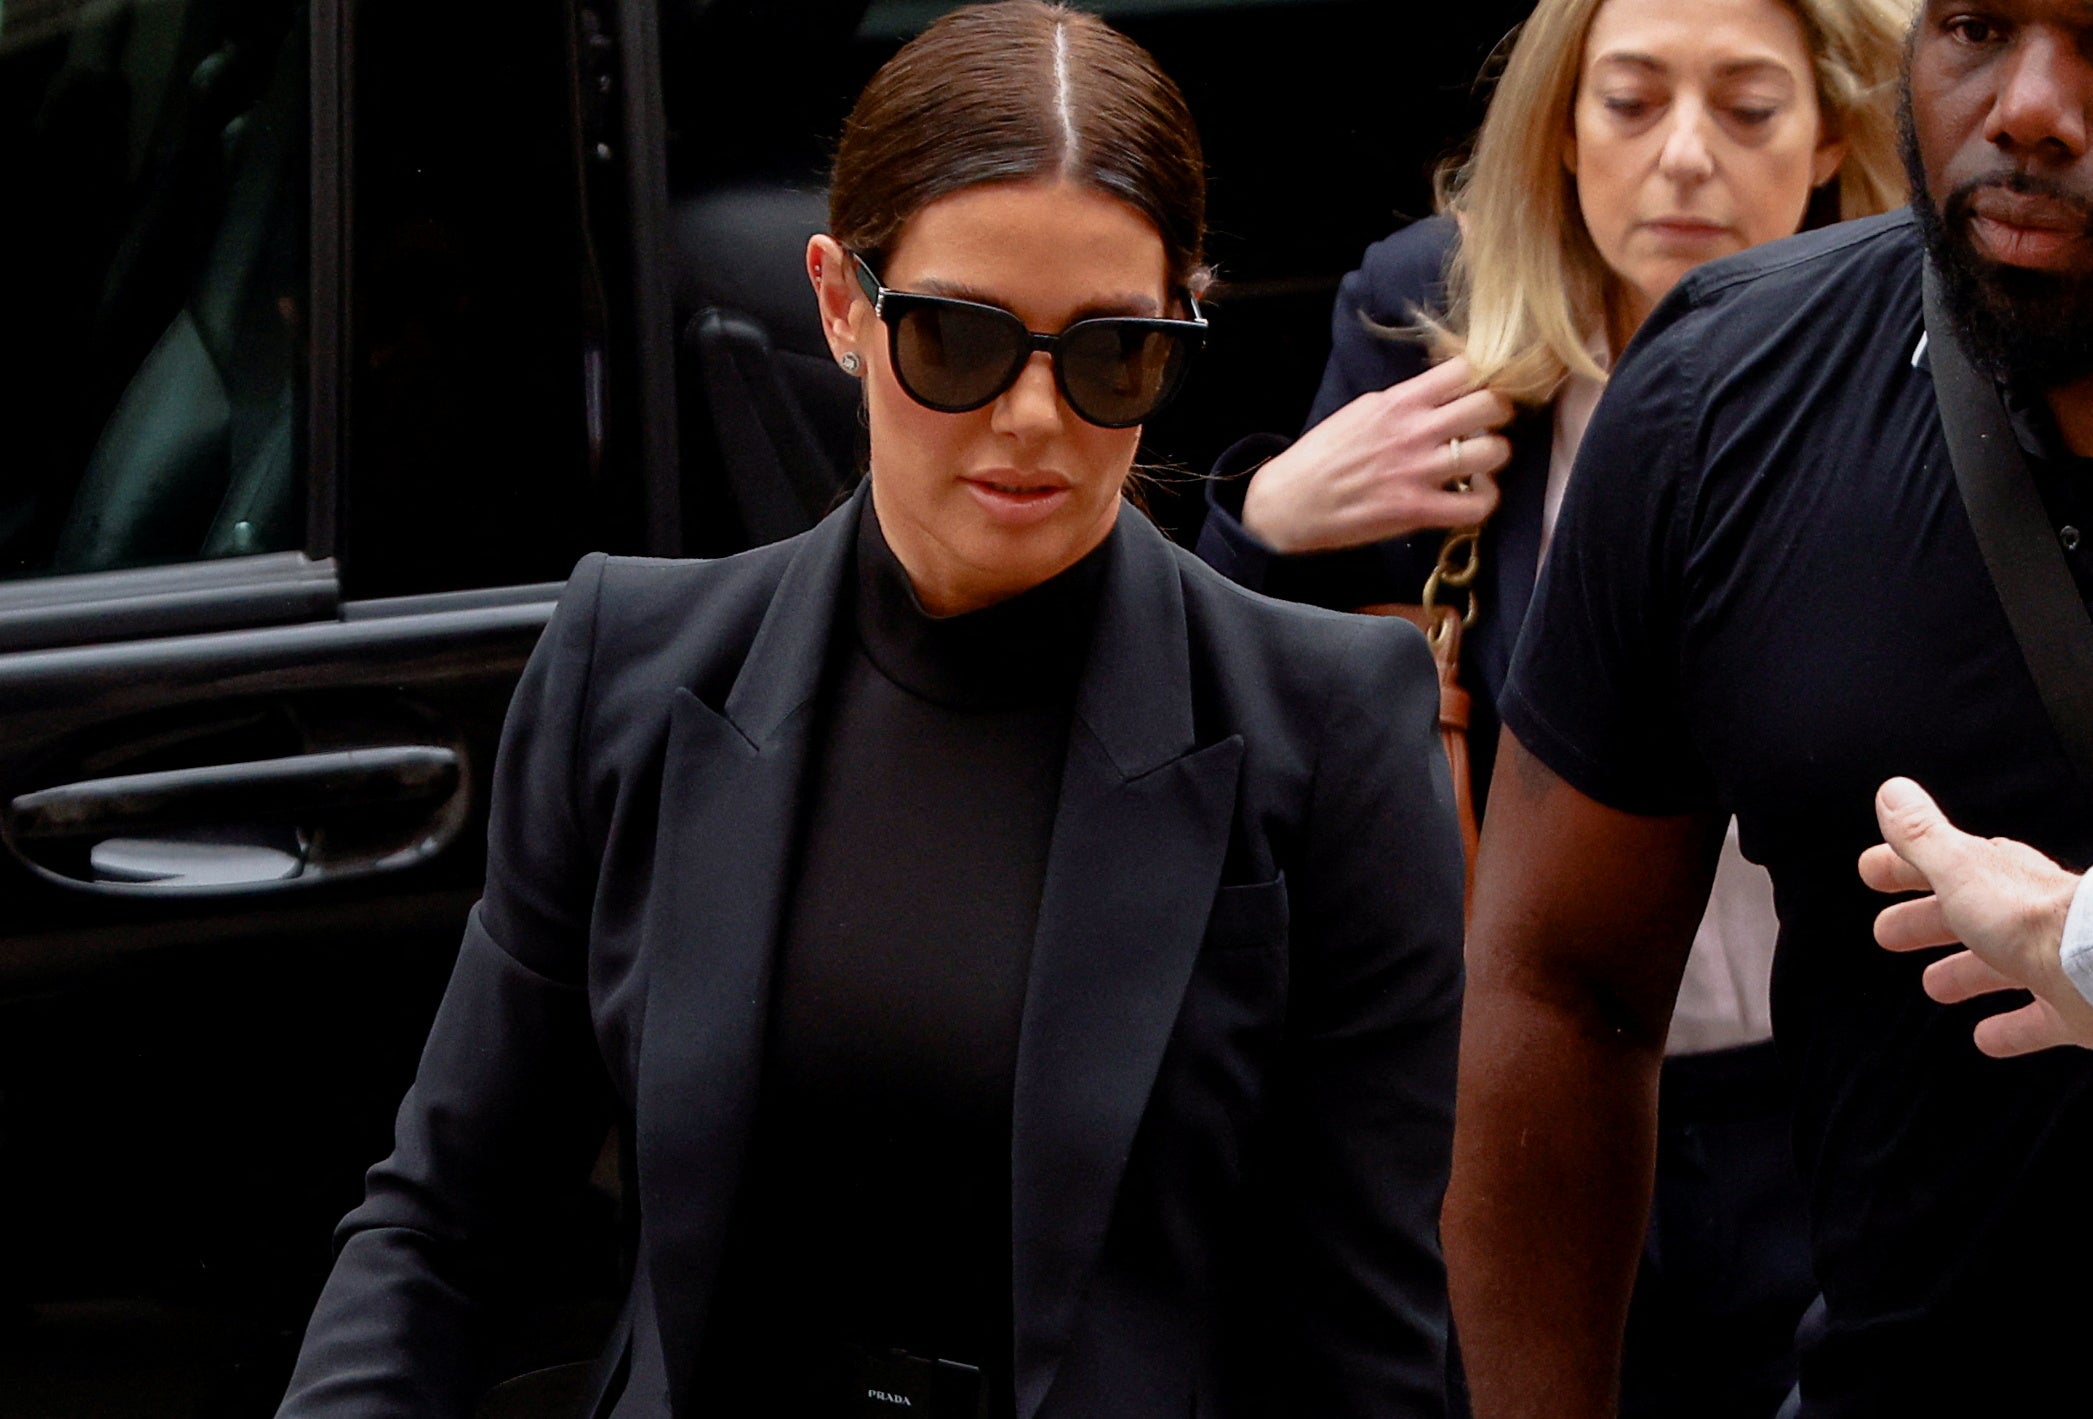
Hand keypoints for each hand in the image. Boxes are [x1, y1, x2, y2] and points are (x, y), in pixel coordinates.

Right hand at [1239, 356, 1515, 554]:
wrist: (1289, 502)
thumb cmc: (1322, 456)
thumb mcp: (1360, 411)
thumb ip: (1402, 402)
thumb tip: (1440, 394)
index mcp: (1398, 402)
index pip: (1463, 370)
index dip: (1481, 378)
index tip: (1477, 389)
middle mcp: (1414, 431)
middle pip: (1490, 405)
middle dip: (1498, 412)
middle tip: (1488, 424)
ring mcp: (1419, 472)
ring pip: (1493, 451)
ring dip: (1494, 455)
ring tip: (1480, 461)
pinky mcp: (1417, 510)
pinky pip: (1478, 504)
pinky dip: (1484, 497)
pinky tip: (1471, 493)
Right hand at [1859, 776, 2092, 1055]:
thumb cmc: (2029, 918)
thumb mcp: (1957, 868)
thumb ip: (1922, 835)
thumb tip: (1891, 791)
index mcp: (1992, 877)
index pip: (1939, 863)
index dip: (1902, 868)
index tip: (1872, 873)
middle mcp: (2022, 914)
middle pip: (1966, 915)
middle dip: (1926, 922)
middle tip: (1888, 935)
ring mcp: (2048, 959)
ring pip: (1999, 965)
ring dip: (1964, 973)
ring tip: (1934, 986)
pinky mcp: (2070, 1006)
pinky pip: (2035, 1019)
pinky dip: (2010, 1028)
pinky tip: (1987, 1038)